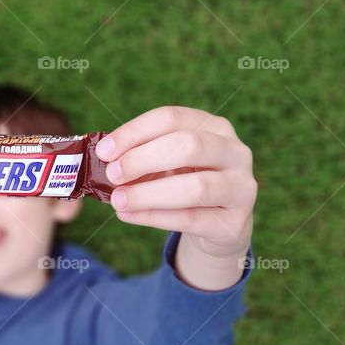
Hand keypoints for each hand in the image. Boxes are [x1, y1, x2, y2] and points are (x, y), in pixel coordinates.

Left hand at [96, 107, 255, 287]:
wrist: (220, 227)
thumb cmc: (186, 184)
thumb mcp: (168, 164)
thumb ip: (141, 156)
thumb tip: (103, 157)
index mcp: (215, 127)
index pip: (172, 118)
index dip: (135, 132)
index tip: (105, 151)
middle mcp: (235, 152)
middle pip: (188, 146)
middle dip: (143, 159)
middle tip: (112, 175)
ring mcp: (242, 187)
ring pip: (195, 187)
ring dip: (148, 194)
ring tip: (117, 201)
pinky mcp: (235, 222)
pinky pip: (191, 218)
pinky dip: (155, 217)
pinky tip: (129, 216)